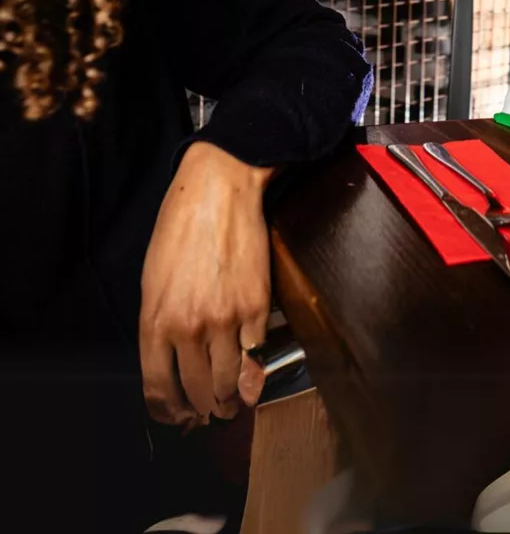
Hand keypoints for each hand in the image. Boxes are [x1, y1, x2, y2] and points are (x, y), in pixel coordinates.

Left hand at [139, 142, 272, 427]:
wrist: (220, 192)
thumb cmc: (182, 229)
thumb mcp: (153, 279)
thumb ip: (161, 323)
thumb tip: (175, 357)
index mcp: (155, 320)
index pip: (157, 386)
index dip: (168, 411)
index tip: (176, 417)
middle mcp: (189, 327)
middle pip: (195, 389)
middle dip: (201, 409)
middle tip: (207, 414)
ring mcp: (226, 319)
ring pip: (226, 380)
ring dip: (227, 400)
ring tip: (228, 405)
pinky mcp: (257, 308)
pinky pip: (255, 356)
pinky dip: (253, 379)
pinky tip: (250, 387)